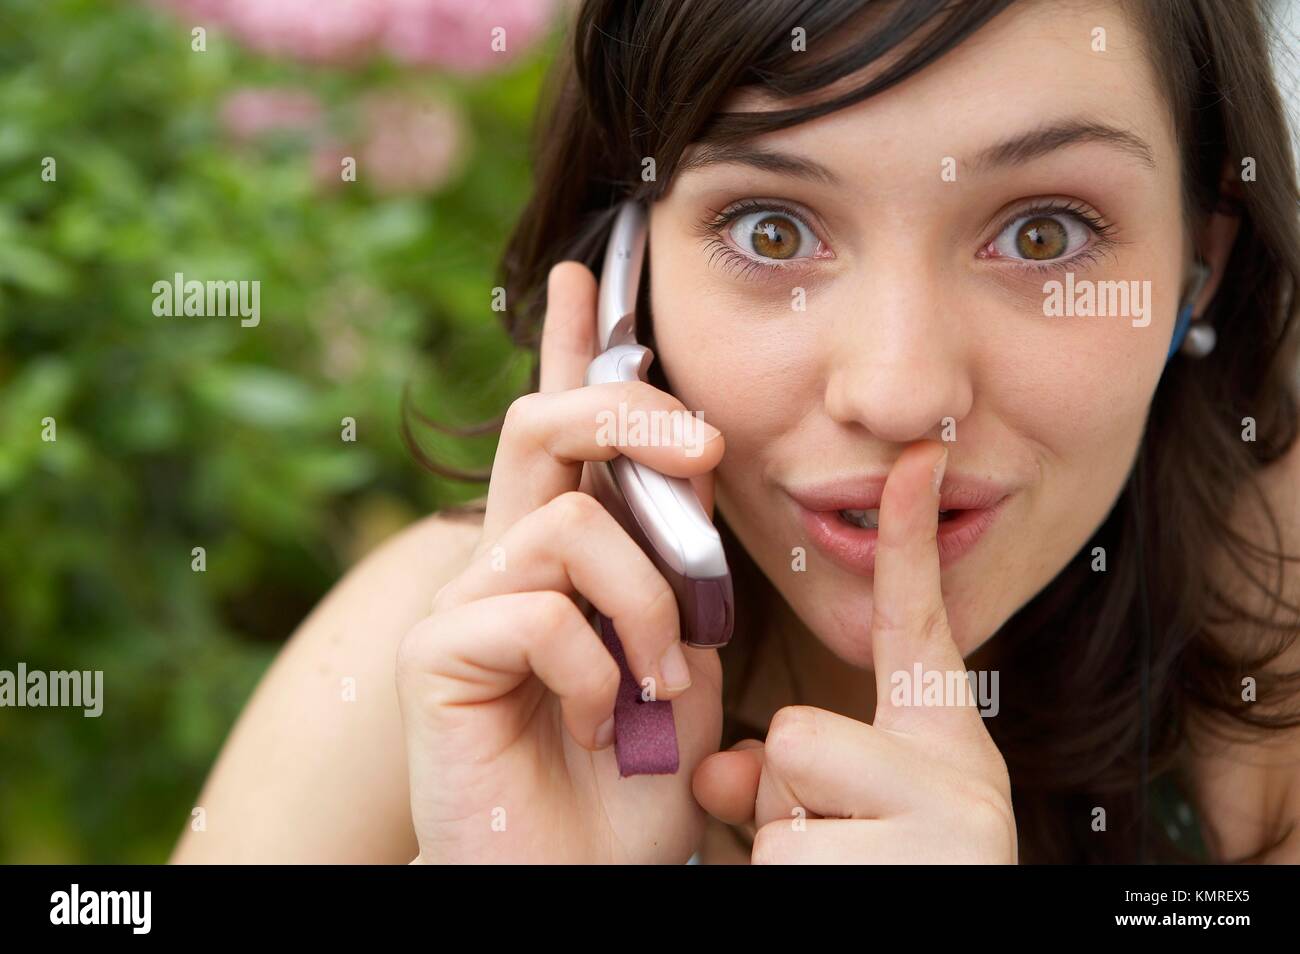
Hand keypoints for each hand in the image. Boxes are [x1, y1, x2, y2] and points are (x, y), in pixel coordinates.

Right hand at [396, 262, 725, 863]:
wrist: (584, 881)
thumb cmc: (636, 783)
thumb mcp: (681, 654)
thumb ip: (676, 567)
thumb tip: (688, 467)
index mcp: (560, 556)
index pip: (560, 431)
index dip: (570, 349)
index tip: (586, 273)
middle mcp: (502, 562)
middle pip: (544, 426)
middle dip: (630, 412)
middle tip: (701, 444)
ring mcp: (462, 605)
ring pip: (572, 527)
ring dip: (647, 603)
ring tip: (656, 683)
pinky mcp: (435, 656)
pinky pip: (538, 612)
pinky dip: (597, 670)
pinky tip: (597, 725)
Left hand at [692, 441, 1017, 862]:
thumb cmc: (875, 888)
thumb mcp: (836, 821)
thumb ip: (781, 770)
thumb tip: (712, 764)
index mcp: (946, 751)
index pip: (920, 627)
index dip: (910, 538)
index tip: (913, 456)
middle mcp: (960, 776)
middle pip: (797, 726)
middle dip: (784, 793)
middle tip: (835, 846)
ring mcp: (942, 821)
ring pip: (781, 787)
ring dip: (782, 842)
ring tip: (839, 878)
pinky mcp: (907, 858)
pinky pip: (780, 844)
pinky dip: (784, 883)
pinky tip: (834, 900)